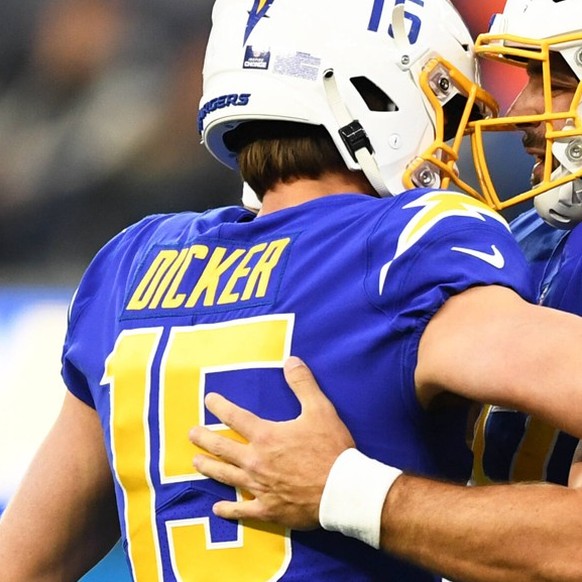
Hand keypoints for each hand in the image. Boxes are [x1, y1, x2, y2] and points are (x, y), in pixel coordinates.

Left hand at [190, 356, 354, 528]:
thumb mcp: (320, 409)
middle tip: (192, 433)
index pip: (236, 417)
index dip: (220, 406)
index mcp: (266, 436)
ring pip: (226, 476)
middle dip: (205, 438)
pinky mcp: (268, 510)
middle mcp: (256, 461)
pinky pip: (242, 511)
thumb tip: (291, 360)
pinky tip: (217, 508)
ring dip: (209, 468)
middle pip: (222, 448)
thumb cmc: (331, 449)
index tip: (209, 400)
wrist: (342, 491)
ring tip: (196, 462)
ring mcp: (259, 487)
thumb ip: (303, 384)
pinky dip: (229, 510)